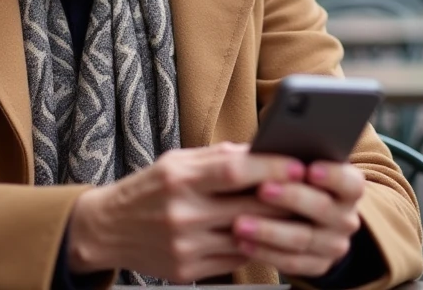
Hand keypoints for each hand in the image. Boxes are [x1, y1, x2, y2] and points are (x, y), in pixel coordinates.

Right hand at [67, 142, 304, 282]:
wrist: (107, 229)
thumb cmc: (148, 188)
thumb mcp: (177, 162)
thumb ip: (217, 157)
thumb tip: (261, 150)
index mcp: (179, 178)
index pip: (234, 170)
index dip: (271, 168)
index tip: (299, 165)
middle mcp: (181, 213)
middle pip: (248, 207)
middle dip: (286, 200)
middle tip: (315, 192)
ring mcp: (184, 245)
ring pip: (247, 237)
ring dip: (278, 227)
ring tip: (301, 214)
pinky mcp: (187, 271)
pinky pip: (234, 259)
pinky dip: (255, 246)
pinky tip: (269, 236)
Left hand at [233, 160, 364, 277]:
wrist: (302, 219)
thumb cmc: (294, 182)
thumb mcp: (298, 166)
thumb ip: (291, 159)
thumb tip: (268, 150)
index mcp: (349, 187)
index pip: (350, 182)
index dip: (332, 175)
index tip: (309, 169)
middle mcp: (346, 217)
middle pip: (322, 208)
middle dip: (290, 197)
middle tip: (262, 189)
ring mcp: (334, 244)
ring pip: (303, 238)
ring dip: (269, 231)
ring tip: (240, 223)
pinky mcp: (317, 266)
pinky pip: (291, 262)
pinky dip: (265, 252)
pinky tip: (242, 243)